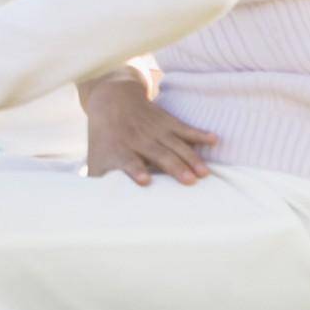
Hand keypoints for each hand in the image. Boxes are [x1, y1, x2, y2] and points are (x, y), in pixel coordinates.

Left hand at [83, 74, 217, 185]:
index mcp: (121, 150)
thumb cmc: (105, 138)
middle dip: (174, 167)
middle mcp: (139, 140)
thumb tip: (95, 210)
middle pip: (159, 155)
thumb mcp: (96, 158)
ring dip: (191, 158)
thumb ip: (97, 182)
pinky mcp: (168, 122)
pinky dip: (200, 134)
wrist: (112, 99)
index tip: (145, 180)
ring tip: (204, 173)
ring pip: (176, 145)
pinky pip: (186, 128)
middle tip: (190, 181)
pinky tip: (214, 140)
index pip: (128, 161)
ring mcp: (155, 130)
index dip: (135, 170)